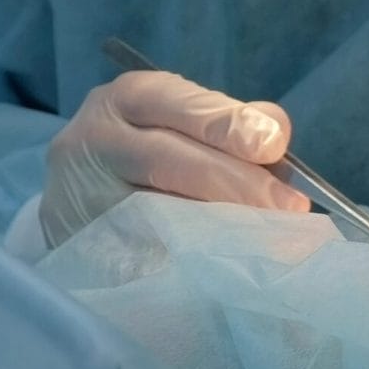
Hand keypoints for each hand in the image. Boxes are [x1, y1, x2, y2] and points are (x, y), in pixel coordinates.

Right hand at [40, 67, 308, 247]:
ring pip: (152, 212)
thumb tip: (276, 138)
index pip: (172, 101)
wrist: (82, 207)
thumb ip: (229, 124)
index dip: (226, 122)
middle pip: (164, 156)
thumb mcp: (181, 126)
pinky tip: (228, 267)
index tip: (274, 145)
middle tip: (290, 206)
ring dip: (220, 227)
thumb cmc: (149, 159)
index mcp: (121, 102)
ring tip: (270, 237)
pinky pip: (143, 257)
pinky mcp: (84, 251)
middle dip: (235, 180)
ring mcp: (79, 201)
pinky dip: (191, 261)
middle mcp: (89, 143)